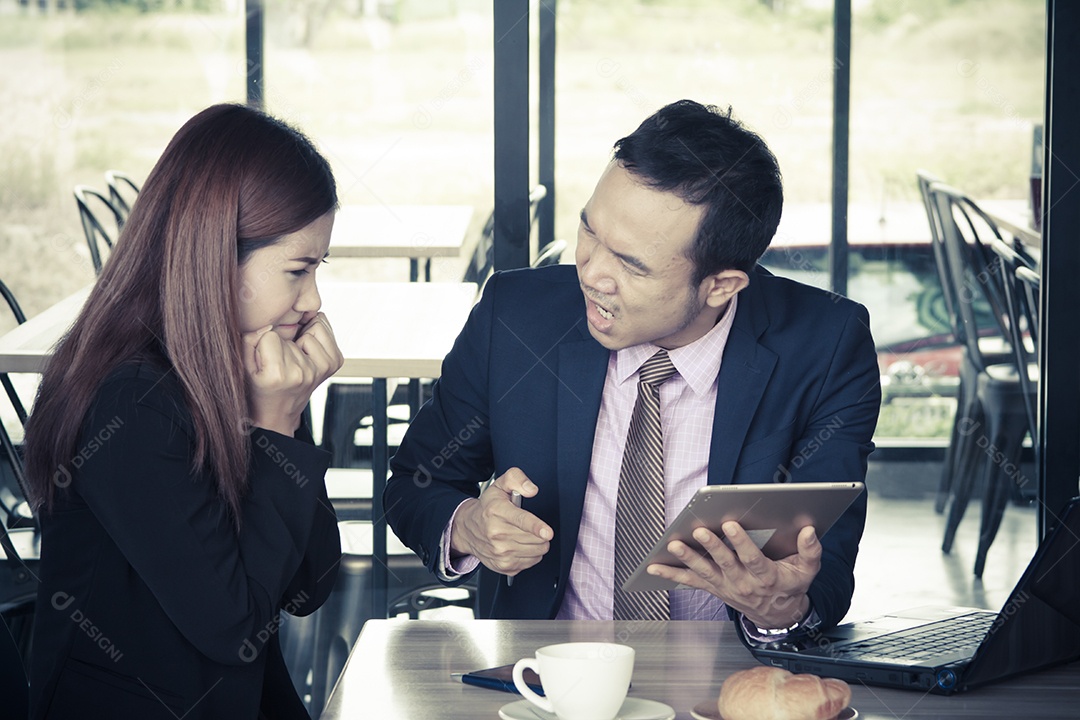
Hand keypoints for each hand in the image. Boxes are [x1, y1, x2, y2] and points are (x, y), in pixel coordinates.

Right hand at [242, 313, 343, 435]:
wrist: (279, 411)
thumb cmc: (260, 387)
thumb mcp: (244, 367)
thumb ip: (248, 342)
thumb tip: (267, 325)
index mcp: (277, 375)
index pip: (270, 336)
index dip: (265, 344)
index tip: (266, 360)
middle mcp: (302, 373)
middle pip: (290, 334)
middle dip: (283, 342)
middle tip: (280, 361)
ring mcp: (320, 369)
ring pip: (309, 330)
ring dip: (300, 339)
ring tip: (293, 357)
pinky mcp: (333, 364)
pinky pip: (325, 332)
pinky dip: (316, 336)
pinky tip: (307, 350)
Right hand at [449, 468, 553, 576]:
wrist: (467, 529)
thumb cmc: (487, 507)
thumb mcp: (500, 485)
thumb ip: (517, 479)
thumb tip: (531, 489)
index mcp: (497, 511)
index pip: (520, 520)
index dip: (536, 526)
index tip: (547, 532)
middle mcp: (497, 533)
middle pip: (535, 538)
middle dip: (540, 532)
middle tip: (530, 525)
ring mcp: (500, 552)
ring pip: (537, 551)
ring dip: (537, 543)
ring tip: (524, 534)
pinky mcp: (504, 566)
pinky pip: (532, 562)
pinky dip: (531, 554)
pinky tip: (519, 545)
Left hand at [647, 522, 820, 628]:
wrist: (777, 615)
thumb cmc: (790, 585)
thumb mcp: (807, 570)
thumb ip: (810, 551)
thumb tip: (809, 530)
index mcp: (767, 577)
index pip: (753, 559)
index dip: (741, 543)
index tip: (731, 525)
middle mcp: (743, 583)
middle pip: (725, 564)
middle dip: (712, 547)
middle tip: (699, 531)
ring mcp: (726, 587)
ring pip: (704, 571)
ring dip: (687, 558)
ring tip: (673, 545)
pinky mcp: (713, 588)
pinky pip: (690, 581)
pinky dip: (670, 574)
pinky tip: (653, 566)